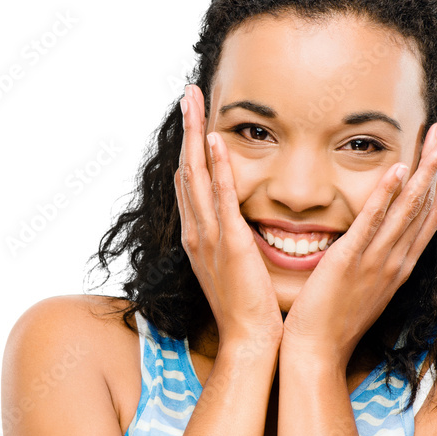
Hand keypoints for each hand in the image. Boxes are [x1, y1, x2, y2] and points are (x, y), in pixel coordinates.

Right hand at [174, 83, 283, 356]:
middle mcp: (198, 234)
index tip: (194, 121)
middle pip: (186, 170)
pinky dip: (216, 169)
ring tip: (192, 99)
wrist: (250, 342)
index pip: (190, 185)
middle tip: (188, 93)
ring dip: (194, 134)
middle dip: (186, 129)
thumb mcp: (238, 270)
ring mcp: (210, 238)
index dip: (190, 151)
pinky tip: (214, 141)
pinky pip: (221, 199)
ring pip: (195, 175)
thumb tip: (245, 227)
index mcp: (200, 239)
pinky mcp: (230, 245)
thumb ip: (237, 244)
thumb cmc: (250, 311)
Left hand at [281, 123, 436, 366]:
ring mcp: (375, 262)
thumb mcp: (360, 290)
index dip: (435, 186)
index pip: (425, 220)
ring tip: (435, 138)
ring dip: (423, 170)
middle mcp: (394, 262)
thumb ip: (369, 265)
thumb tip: (369, 246)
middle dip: (436, 167)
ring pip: (408, 209)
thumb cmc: (332, 325)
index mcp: (397, 268)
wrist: (316, 354)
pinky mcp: (349, 262)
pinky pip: (371, 224)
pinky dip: (386, 195)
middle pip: (424, 206)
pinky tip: (397, 170)